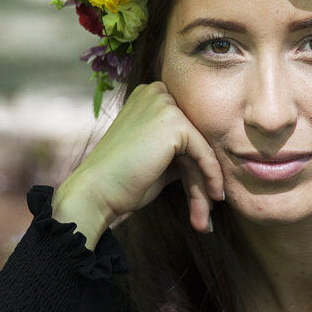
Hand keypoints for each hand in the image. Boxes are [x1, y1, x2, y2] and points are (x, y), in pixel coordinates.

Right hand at [55, 81, 224, 236]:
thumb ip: (181, 149)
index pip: (185, 129)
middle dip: (202, 176)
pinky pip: (204, 153)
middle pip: (194, 138)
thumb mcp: (156, 157)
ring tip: (206, 218)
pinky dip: (212, 177)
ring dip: (205, 184)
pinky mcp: (174, 122)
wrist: (96, 191)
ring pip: (200, 148)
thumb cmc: (122, 179)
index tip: (205, 191)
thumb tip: (213, 159)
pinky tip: (214, 198)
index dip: (195, 162)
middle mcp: (156, 93)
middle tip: (208, 208)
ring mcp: (164, 105)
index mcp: (148, 97)